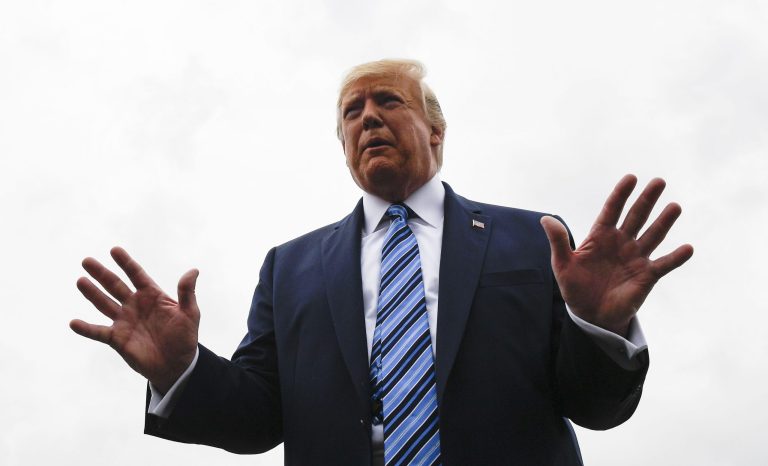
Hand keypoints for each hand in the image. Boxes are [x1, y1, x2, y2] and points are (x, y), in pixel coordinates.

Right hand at [70, 247, 199, 392]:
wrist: (177, 365)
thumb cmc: (185, 337)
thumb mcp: (189, 313)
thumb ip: (187, 292)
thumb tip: (193, 270)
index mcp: (152, 295)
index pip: (136, 275)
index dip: (126, 263)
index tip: (114, 250)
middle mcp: (135, 305)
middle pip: (115, 285)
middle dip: (101, 274)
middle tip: (87, 261)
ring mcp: (124, 321)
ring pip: (104, 304)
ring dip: (92, 293)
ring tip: (80, 281)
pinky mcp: (117, 339)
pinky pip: (98, 332)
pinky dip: (86, 328)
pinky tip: (73, 323)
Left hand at [540, 175, 693, 335]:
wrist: (590, 315)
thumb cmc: (576, 287)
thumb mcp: (562, 265)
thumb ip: (558, 242)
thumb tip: (545, 219)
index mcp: (600, 236)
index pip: (612, 210)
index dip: (621, 194)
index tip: (631, 178)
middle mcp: (621, 242)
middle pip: (636, 216)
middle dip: (647, 200)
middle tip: (659, 181)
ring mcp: (636, 257)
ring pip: (653, 235)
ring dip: (664, 222)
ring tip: (675, 206)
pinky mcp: (647, 275)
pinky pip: (664, 264)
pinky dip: (676, 257)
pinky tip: (688, 248)